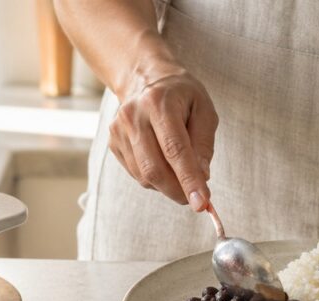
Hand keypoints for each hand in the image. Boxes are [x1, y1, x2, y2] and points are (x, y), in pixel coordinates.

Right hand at [110, 63, 218, 210]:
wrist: (144, 78)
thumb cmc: (181, 95)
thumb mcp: (204, 110)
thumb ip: (204, 143)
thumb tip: (202, 177)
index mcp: (159, 103)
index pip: (175, 150)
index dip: (189, 180)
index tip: (201, 203)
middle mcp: (134, 116)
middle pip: (154, 169)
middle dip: (178, 191)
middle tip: (197, 198)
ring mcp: (119, 130)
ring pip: (144, 176)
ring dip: (168, 185)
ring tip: (181, 172)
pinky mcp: (113, 143)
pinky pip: (136, 174)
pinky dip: (155, 179)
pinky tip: (164, 162)